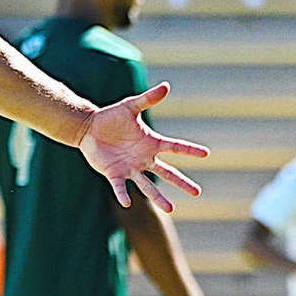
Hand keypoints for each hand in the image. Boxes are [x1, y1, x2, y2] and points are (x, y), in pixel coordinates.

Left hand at [76, 84, 209, 210]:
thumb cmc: (110, 117)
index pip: (175, 148)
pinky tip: (128, 203)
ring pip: (148, 186)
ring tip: (170, 209)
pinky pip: (120, 187)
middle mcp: (144, 159)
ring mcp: (130, 168)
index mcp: (151, 143)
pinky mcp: (114, 174)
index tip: (206, 153)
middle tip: (197, 192)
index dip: (190, 150)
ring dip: (159, 197)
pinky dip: (123, 194)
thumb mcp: (130, 106)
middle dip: (182, 182)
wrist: (89, 128)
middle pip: (167, 172)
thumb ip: (147, 99)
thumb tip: (166, 86)